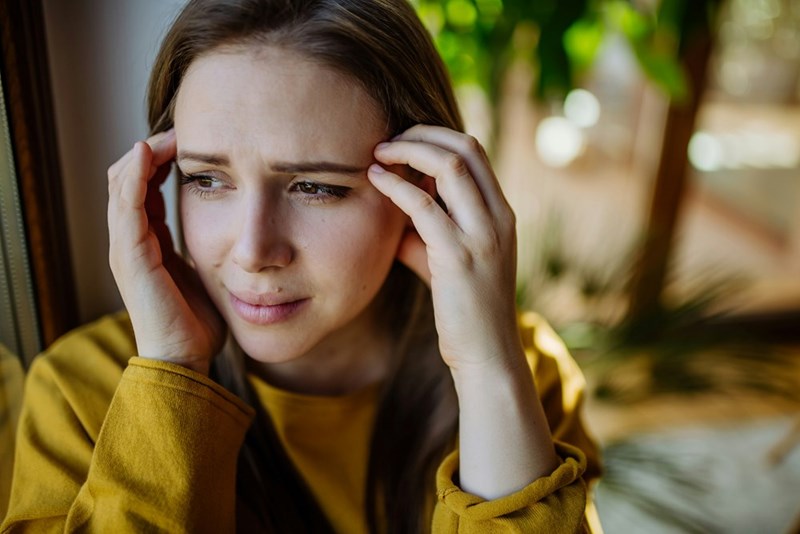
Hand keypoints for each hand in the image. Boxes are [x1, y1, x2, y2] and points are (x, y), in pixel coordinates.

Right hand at [107, 130, 224, 374]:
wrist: (184, 359)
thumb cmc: (196, 322)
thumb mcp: (204, 272)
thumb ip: (206, 247)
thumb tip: (231, 227)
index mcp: (147, 243)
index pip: (145, 187)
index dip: (162, 160)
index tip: (192, 141)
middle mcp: (131, 241)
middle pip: (129, 178)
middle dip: (153, 149)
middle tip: (183, 129)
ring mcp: (126, 247)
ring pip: (122, 184)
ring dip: (144, 153)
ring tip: (171, 133)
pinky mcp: (131, 255)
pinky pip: (127, 205)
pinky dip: (135, 175)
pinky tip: (151, 152)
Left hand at [368, 125, 522, 373]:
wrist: (487, 353)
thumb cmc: (465, 309)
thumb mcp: (447, 261)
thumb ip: (425, 232)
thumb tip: (391, 210)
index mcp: (501, 213)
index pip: (475, 151)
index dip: (436, 137)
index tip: (403, 142)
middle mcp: (498, 217)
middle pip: (466, 147)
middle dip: (423, 134)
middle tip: (388, 140)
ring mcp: (482, 235)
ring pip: (451, 166)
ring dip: (410, 150)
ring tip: (378, 153)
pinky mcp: (458, 257)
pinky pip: (424, 206)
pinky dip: (396, 186)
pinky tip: (375, 179)